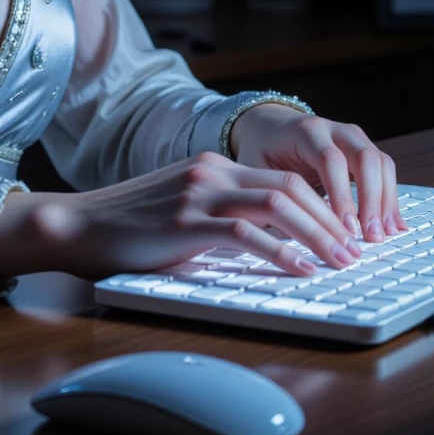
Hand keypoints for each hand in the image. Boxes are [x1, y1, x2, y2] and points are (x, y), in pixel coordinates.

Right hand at [0, 151, 365, 282]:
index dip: (321, 205)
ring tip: (338, 262)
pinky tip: (299, 270)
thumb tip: (268, 243)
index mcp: (211, 164)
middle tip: (353, 251)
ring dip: (317, 235)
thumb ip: (220, 215)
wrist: (79, 224)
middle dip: (331, 219)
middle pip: (290, 186)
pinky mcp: (187, 222)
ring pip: (277, 204)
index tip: (343, 234)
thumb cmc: (127, 225)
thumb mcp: (181, 209)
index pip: (283, 176)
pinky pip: (246, 233)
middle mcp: (210, 171)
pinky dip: (281, 252)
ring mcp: (198, 194)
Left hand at [227, 103, 409, 242]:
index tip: (348, 228)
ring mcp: (352, 136)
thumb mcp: (256, 169)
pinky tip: (392, 224)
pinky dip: (390, 197)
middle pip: (365, 158)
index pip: (330, 160)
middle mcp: (333, 129)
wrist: (269, 126)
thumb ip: (272, 195)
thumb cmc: (261, 151)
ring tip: (386, 234)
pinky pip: (384, 170)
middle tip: (372, 236)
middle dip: (372, 199)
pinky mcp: (362, 148)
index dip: (342, 195)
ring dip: (387, 200)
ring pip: (381, 163)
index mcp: (305, 131)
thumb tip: (286, 239)